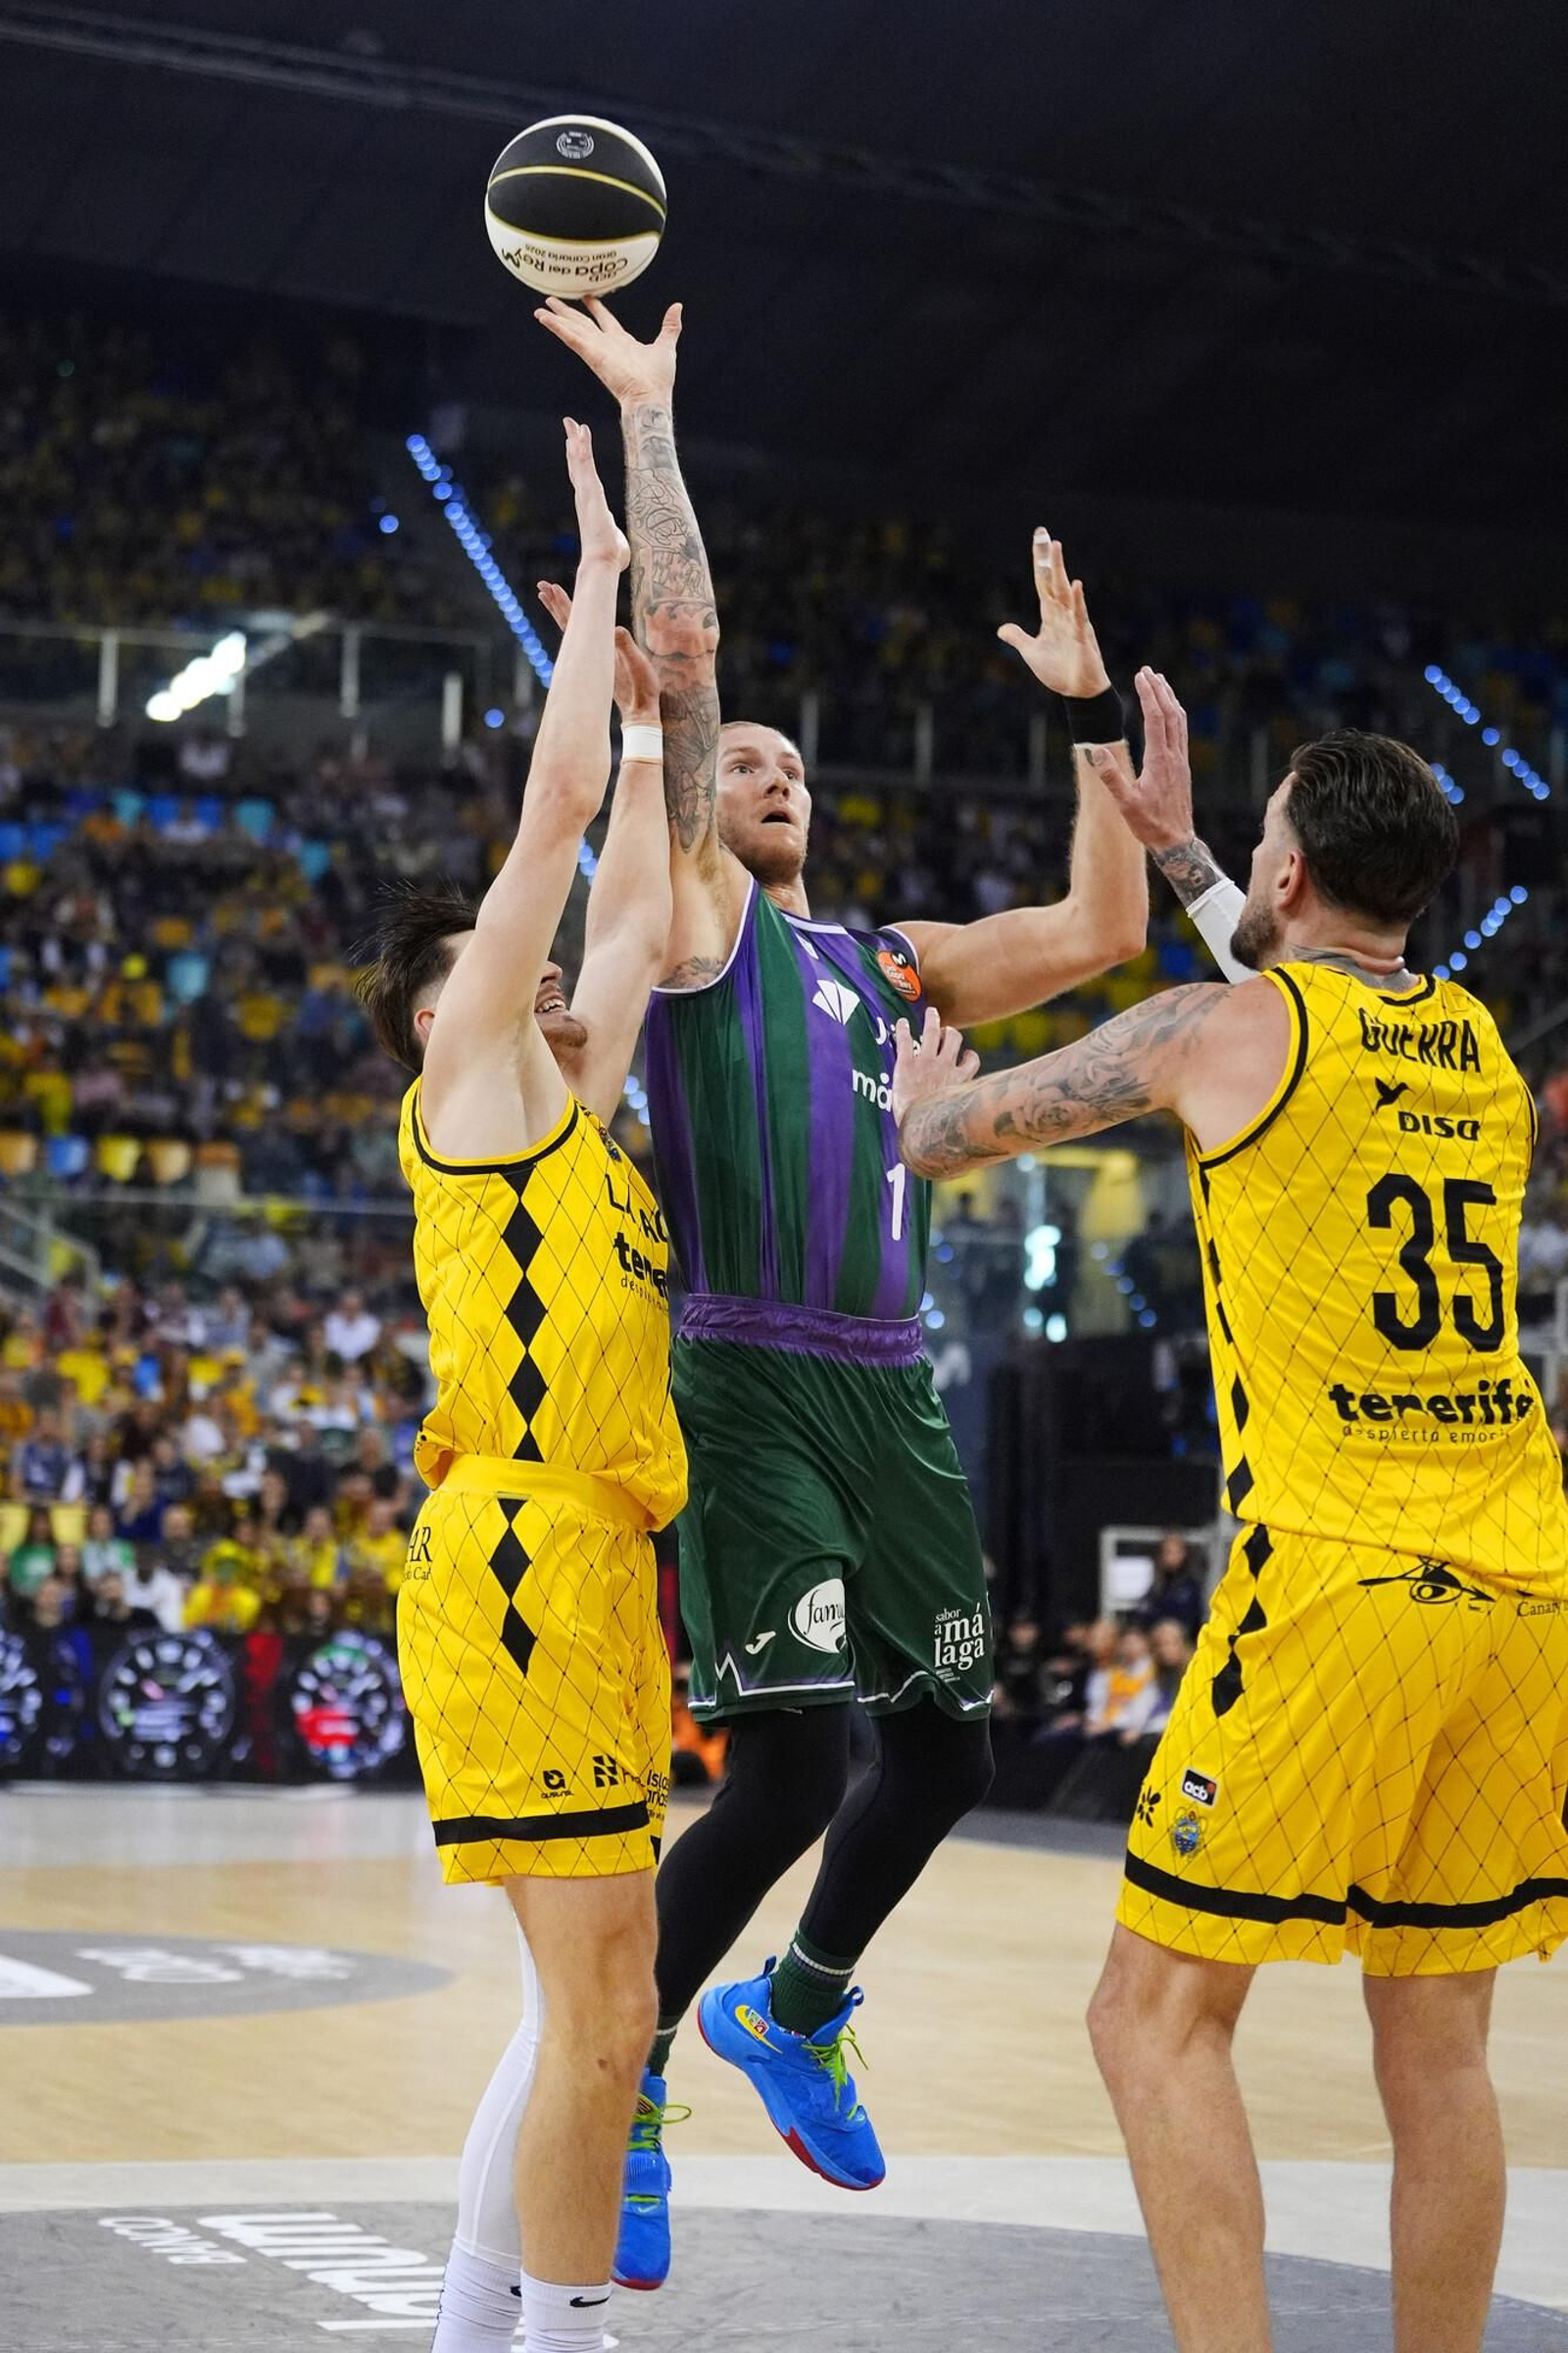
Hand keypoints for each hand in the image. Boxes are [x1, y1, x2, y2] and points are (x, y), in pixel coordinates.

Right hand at [534, 295, 682, 408]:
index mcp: (622, 342)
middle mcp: (606, 345)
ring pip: (572, 329)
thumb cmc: (659, 379)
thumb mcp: (666, 345)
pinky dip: (556, 327)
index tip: (588, 296)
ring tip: (540, 310)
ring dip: (556, 319)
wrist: (651, 396)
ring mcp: (596, 349)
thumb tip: (677, 307)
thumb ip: (670, 326)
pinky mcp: (591, 354)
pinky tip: (544, 318)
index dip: (596, 307)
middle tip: (553, 300)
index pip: (605, 321)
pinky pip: (570, 337)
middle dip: (568, 312)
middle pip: (582, 324)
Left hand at [536, 581, 659, 724]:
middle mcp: (587, 653)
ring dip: (560, 611)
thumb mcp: (639, 666)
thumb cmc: (642, 688)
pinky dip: (570, 622)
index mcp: (596, 649)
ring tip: (547, 596)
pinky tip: (567, 618)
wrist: (640, 710)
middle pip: (567, 622)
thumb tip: (617, 630)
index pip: (575, 622)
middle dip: (555, 603)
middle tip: (542, 585)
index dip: (565, 604)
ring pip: (570, 629)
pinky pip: (578, 636)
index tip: (552, 589)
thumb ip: (627, 648)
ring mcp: (589, 657)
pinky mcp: (595, 660)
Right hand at [561, 416, 627, 570]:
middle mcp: (584, 497)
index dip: (576, 462)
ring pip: (579, 461)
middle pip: (576, 465)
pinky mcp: (590, 491)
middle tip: (568, 426)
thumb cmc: (610, 557)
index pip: (582, 479)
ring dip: (575, 440)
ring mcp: (586, 493)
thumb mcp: (614, 541)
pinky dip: (583, 446)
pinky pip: (586, 463)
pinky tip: (581, 431)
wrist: (603, 561)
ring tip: (571, 422)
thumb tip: (618, 544)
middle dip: (572, 444)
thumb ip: (614, 536)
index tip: (572, 447)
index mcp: (590, 506)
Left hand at [891, 1006, 979, 1128]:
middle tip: (944, 1031)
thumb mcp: (956, 1115)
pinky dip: (903, 1030)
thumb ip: (959, 1106)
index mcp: (959, 1080)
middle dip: (951, 1032)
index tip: (964, 1056)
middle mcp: (946, 1067)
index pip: (972, 1060)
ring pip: (934, 1032)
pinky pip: (906, 1041)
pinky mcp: (906, 1064)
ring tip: (932, 1013)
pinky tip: (902, 1023)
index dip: (968, 1055)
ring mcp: (926, 1063)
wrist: (920, 1129)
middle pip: (954, 1039)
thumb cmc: (937, 1128)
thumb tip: (964, 1124)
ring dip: (933, 1021)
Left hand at [997, 529, 1111, 698]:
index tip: (1039, 539)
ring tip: (1056, 548)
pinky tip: (1076, 585)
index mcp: (1051, 615)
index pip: (1043, 582)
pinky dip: (1078, 601)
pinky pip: (1079, 616)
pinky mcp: (1082, 637)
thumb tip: (1001, 629)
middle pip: (1054, 580)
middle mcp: (1063, 613)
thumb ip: (1018, 638)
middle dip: (1049, 558)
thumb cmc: (1059, 671)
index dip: (1040, 562)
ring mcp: (1073, 623)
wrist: (1077, 692)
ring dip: (1060, 570)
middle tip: (1045, 533)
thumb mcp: (1031, 653)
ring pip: (1065, 591)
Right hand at [1091, 667, 1194, 851]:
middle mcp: (1174, 756)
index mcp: (1160, 761)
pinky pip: (1181, 732)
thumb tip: (1095, 751)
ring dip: (1170, 699)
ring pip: (1179, 721)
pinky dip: (1175, 715)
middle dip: (1159, 690)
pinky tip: (1170, 713)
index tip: (1140, 676)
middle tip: (1148, 671)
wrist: (1177, 841)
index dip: (1148, 695)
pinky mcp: (1183, 767)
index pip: (1155, 719)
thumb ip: (1112, 777)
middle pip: (1170, 713)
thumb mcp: (1126, 804)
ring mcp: (1181, 761)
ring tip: (1160, 683)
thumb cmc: (1150, 824)